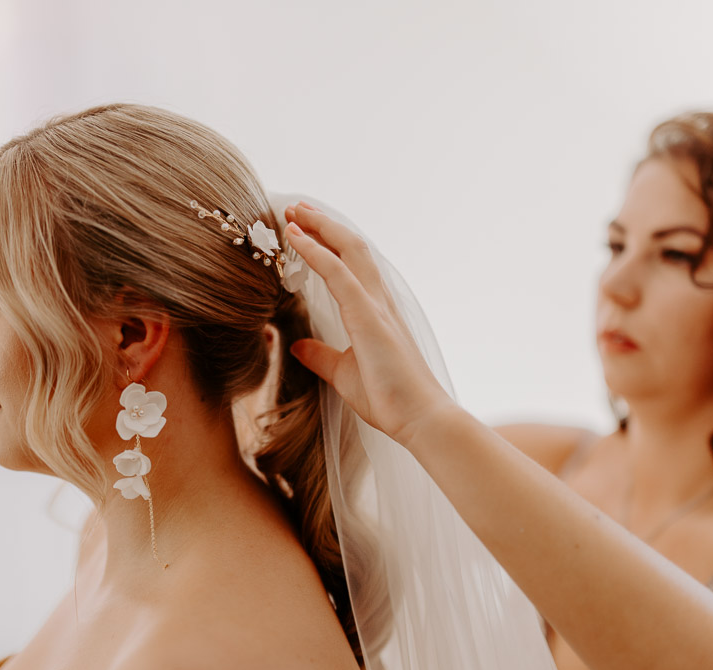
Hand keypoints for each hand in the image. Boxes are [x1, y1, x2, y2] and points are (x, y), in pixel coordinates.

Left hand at [283, 202, 456, 447]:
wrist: (419, 418)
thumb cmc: (390, 399)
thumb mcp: (343, 373)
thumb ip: (322, 356)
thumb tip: (298, 345)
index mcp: (375, 312)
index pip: (351, 265)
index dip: (327, 242)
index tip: (301, 228)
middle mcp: (379, 301)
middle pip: (351, 247)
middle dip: (323, 224)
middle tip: (296, 208)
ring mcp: (376, 305)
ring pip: (348, 250)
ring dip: (319, 227)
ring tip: (293, 210)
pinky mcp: (369, 316)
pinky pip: (338, 273)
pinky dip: (315, 250)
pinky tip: (295, 237)